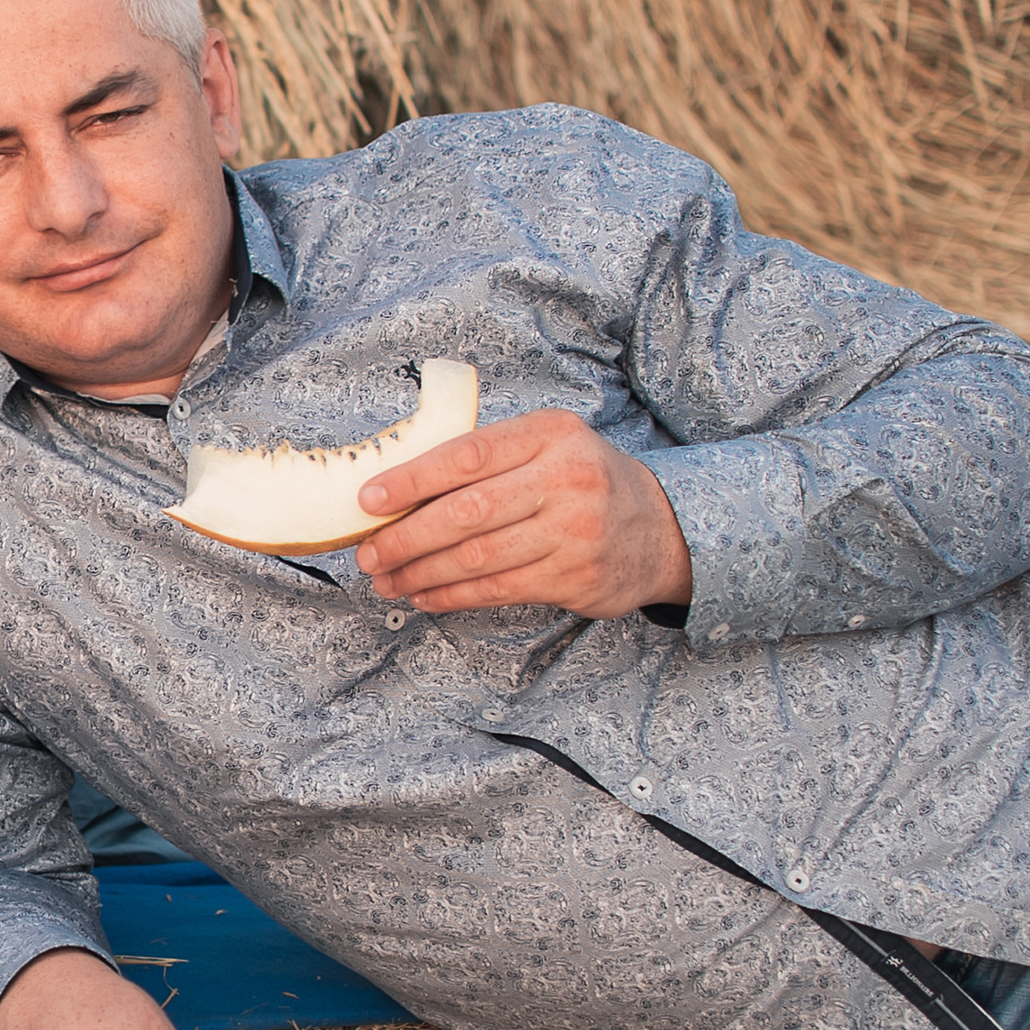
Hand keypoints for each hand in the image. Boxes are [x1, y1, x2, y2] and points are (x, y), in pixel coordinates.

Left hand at [354, 409, 692, 618]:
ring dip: (420, 573)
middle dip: (406, 537)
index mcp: (550, 434)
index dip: (411, 480)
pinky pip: (497, 589)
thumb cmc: (581, 481)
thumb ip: (486, 457)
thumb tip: (396, 486)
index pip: (467, 455)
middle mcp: (566, 479)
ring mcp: (574, 532)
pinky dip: (451, 596)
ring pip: (477, 557)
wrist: (661, 529)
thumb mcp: (546, 446)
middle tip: (368, 553)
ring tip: (386, 579)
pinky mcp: (575, 577)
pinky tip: (423, 595)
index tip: (368, 500)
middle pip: (467, 512)